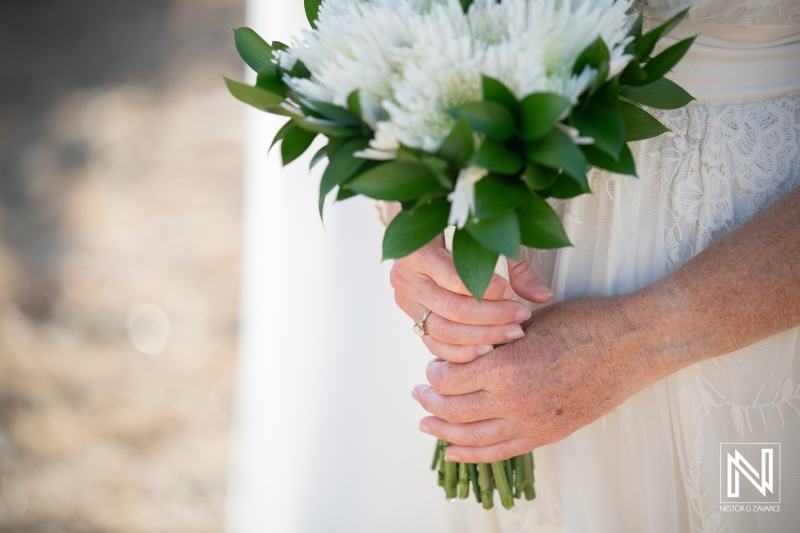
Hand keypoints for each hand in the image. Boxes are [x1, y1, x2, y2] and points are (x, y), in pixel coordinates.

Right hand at [390, 233, 553, 362]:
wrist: (422, 237)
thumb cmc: (456, 234)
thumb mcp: (485, 241)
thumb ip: (515, 267)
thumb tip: (543, 296)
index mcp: (417, 252)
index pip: (456, 279)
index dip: (488, 290)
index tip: (510, 292)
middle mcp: (406, 280)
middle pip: (452, 309)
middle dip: (492, 317)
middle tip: (520, 316)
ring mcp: (407, 304)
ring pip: (444, 332)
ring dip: (482, 337)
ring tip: (511, 333)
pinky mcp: (414, 321)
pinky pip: (436, 345)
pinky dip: (463, 352)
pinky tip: (488, 350)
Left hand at [412, 296, 673, 462]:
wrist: (633, 344)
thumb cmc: (584, 323)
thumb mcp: (530, 322)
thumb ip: (494, 340)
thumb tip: (465, 349)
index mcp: (506, 367)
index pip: (449, 380)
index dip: (434, 373)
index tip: (431, 366)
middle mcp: (515, 401)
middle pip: (454, 411)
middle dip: (430, 402)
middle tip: (419, 394)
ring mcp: (533, 423)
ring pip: (473, 438)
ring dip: (444, 432)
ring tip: (427, 424)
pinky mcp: (549, 434)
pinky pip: (501, 452)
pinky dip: (473, 454)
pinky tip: (454, 451)